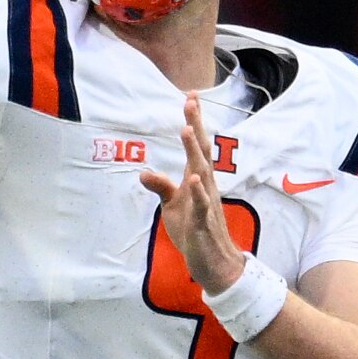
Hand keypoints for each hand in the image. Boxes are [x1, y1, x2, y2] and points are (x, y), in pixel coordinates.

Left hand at [140, 92, 247, 292]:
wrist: (213, 262)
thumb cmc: (194, 230)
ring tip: (187, 129)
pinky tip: (194, 179)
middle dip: (196, 125)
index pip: (197, 146)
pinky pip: (202, 205)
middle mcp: (205, 186)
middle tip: (191, 100)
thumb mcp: (172, 206)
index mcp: (197, 179)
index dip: (194, 121)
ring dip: (194, 152)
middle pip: (202, 151)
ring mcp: (206, 203)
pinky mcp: (203, 223)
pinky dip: (199, 192)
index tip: (190, 96)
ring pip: (202, 172)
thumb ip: (161, 186)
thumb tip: (144, 172)